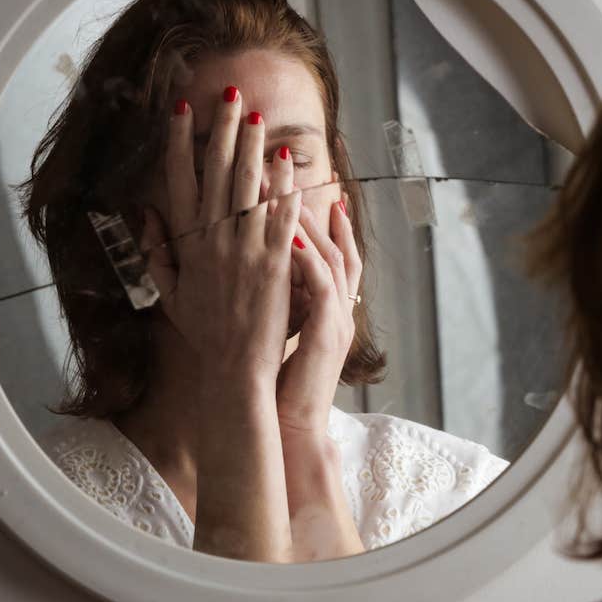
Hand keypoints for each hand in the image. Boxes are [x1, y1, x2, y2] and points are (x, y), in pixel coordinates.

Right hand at [141, 89, 299, 380]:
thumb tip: (145, 213)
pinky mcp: (276, 263)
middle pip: (216, 174)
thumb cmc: (205, 332)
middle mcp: (214, 240)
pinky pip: (280, 217)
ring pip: (247, 187)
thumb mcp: (170, 294)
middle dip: (223, 131)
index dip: (182, 144)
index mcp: (189, 245)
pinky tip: (286, 160)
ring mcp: (245, 250)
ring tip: (256, 115)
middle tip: (230, 95)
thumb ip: (157, 252)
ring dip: (252, 148)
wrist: (235, 367)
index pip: (180, 182)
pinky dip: (282, 187)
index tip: (184, 111)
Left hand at [276, 198, 361, 441]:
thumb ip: (280, 299)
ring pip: (333, 259)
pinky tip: (286, 236)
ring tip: (290, 193)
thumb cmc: (282, 381)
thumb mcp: (284, 332)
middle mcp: (340, 308)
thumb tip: (261, 271)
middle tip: (304, 177)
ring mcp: (338, 319)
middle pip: (339, 246)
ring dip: (312, 224)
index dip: (327, 221)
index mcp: (330, 307)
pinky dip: (307, 258)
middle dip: (320, 209)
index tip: (315, 189)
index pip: (336, 253)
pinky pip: (322, 286)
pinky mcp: (327, 331)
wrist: (293, 424)